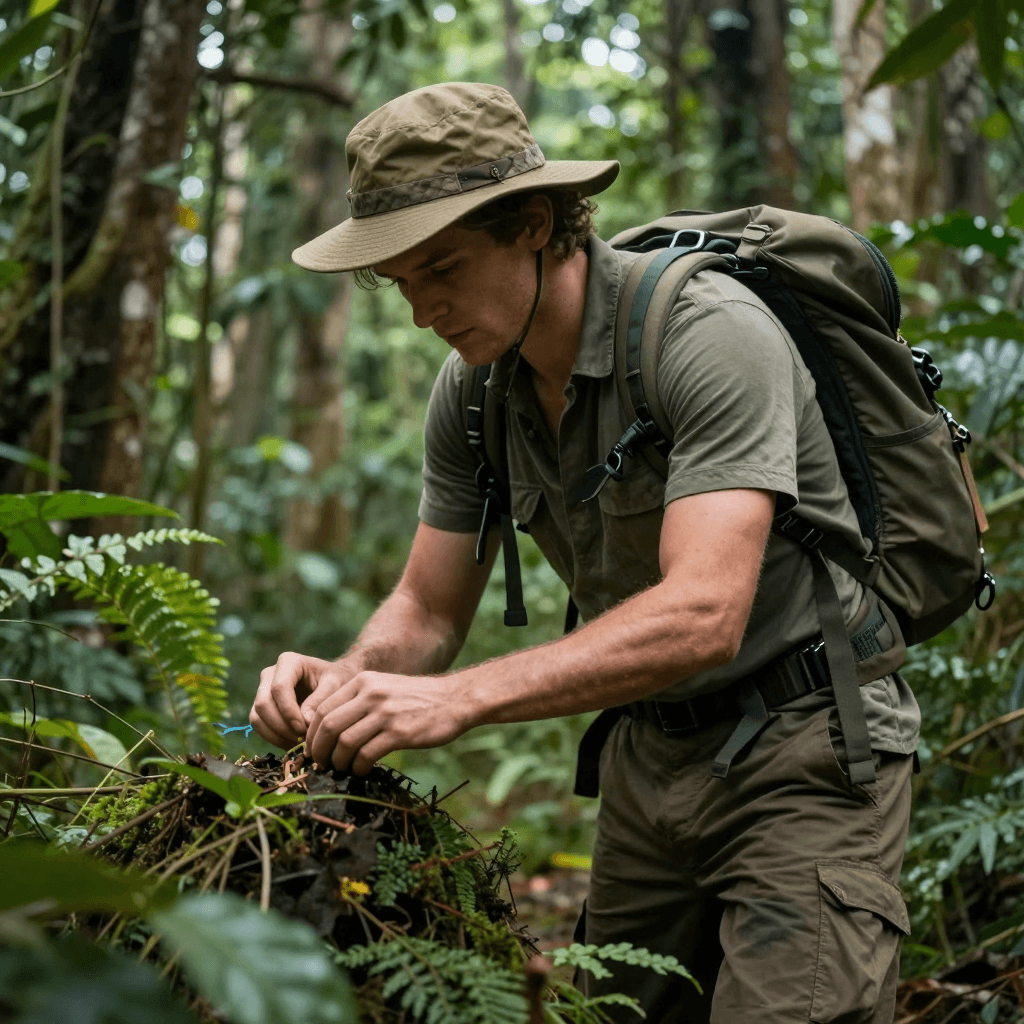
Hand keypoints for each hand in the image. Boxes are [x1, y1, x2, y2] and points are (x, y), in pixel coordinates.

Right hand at [249, 651, 359, 748]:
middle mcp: (270, 674)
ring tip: (298, 743)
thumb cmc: (337, 681)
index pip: (279, 687)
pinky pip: (258, 725)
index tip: (303, 728)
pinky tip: (292, 743)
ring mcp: (263, 690)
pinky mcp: (262, 708)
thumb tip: (304, 721)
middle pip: (263, 703)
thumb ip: (320, 700)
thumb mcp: (335, 685)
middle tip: (301, 739)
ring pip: (257, 716)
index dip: (289, 711)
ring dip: (276, 734)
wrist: (334, 684)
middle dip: (281, 726)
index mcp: (288, 662)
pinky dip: (273, 738)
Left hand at [305, 671, 471, 773]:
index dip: (312, 733)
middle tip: (320, 764)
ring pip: (345, 742)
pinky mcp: (400, 733)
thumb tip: (328, 730)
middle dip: (319, 750)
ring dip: (338, 761)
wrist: (455, 699)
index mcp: (363, 682)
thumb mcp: (384, 688)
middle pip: (328, 725)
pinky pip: (366, 754)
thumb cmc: (417, 699)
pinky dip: (358, 767)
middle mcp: (371, 694)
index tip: (312, 749)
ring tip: (342, 768)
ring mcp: (386, 713)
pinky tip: (362, 770)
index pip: (323, 708)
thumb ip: (358, 701)